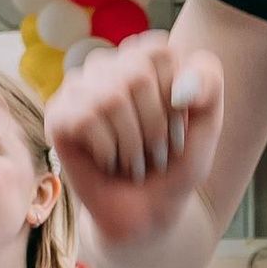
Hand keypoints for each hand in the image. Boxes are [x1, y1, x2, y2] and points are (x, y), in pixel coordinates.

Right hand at [49, 34, 226, 267]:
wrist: (147, 215)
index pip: (160, 52)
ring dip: (132, 145)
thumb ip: (209, 86)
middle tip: (154, 153)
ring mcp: (78, 88)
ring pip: (110, 98)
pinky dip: (108, 151)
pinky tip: (108, 163)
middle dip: (156, 126)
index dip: (175, 98)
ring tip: (133, 162)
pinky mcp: (57, 116)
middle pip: (137, 74)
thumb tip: (180, 85)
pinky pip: (86, 119)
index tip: (177, 131)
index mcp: (141, 57)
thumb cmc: (174, 167)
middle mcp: (107, 65)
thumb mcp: (207, 126)